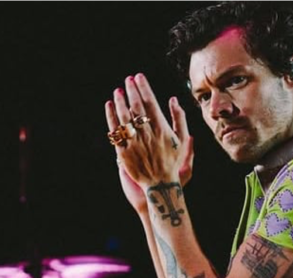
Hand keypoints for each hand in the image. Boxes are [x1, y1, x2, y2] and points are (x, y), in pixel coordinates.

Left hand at [106, 73, 192, 189]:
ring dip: (120, 102)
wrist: (159, 184)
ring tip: (118, 90)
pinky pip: (115, 131)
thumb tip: (174, 99)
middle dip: (132, 91)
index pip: (151, 103)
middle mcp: (147, 135)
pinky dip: (111, 117)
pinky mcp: (123, 152)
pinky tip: (110, 106)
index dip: (144, 88)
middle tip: (128, 79)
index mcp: (162, 130)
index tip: (139, 77)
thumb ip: (179, 119)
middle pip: (137, 107)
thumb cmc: (172, 162)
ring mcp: (134, 144)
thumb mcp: (182, 141)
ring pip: (125, 118)